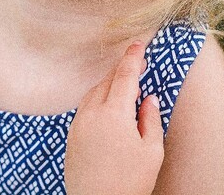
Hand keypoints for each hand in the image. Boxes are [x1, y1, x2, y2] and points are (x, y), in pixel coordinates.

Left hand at [64, 42, 163, 194]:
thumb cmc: (129, 183)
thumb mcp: (151, 152)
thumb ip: (151, 119)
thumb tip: (149, 98)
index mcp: (114, 114)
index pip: (125, 76)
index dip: (134, 57)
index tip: (140, 42)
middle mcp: (92, 114)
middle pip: (107, 80)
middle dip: (122, 69)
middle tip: (137, 61)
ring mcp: (78, 124)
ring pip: (93, 92)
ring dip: (108, 83)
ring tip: (125, 85)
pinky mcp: (71, 136)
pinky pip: (85, 107)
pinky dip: (97, 98)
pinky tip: (108, 106)